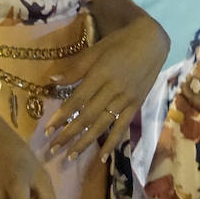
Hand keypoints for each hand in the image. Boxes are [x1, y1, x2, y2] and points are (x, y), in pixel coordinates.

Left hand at [44, 16, 167, 163]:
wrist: (152, 41)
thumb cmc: (119, 42)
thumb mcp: (96, 49)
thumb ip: (76, 68)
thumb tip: (53, 80)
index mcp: (101, 74)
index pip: (77, 100)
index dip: (61, 116)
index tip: (47, 129)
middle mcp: (113, 89)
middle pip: (87, 116)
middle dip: (68, 134)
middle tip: (52, 148)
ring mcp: (126, 99)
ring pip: (102, 125)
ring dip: (85, 142)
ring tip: (70, 156)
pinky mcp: (136, 105)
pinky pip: (122, 127)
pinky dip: (112, 143)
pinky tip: (102, 158)